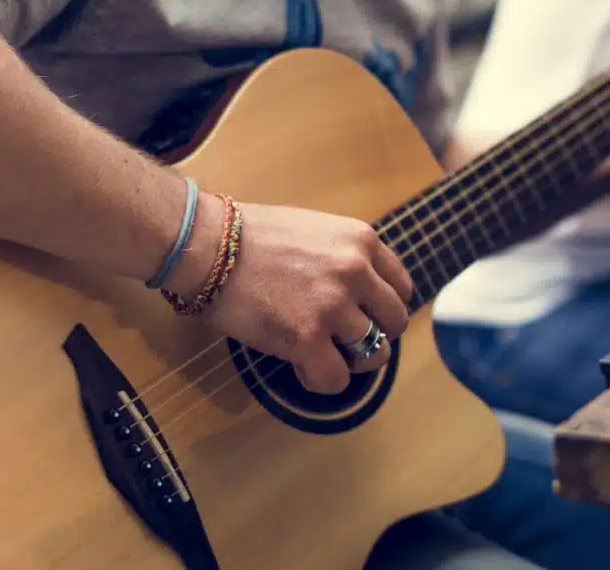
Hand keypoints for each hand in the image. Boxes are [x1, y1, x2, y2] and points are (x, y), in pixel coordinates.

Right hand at [196, 202, 413, 394]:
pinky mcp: (307, 338)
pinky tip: (302, 367)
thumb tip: (360, 293)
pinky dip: (321, 380)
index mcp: (361, 240)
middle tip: (345, 341)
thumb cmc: (250, 236)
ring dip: (348, 361)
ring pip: (372, 355)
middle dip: (374, 337)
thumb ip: (344, 257)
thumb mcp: (316, 230)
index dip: (383, 309)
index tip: (365, 317)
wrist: (208, 244)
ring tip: (321, 354)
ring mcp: (334, 305)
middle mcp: (356, 271)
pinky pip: (336, 379)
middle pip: (395, 323)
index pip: (401, 288)